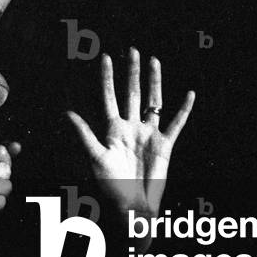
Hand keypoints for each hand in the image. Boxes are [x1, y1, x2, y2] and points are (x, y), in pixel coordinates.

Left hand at [65, 48, 194, 217]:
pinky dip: (183, 109)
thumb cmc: (111, 186)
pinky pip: (176, 123)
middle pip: (132, 93)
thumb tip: (67, 113)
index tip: (106, 57)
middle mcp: (131, 128)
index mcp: (112, 129)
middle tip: (133, 50)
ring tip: (155, 61)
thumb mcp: (96, 157)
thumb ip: (84, 134)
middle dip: (132, 72)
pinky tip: (190, 94)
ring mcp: (148, 134)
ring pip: (153, 102)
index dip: (107, 78)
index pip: (109, 97)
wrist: (133, 206)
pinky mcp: (165, 145)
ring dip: (155, 82)